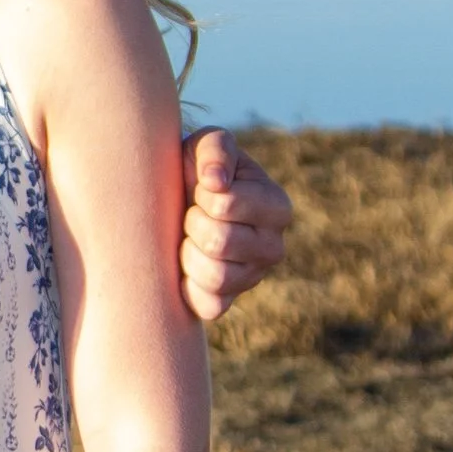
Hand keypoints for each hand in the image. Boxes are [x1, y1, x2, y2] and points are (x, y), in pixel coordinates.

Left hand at [178, 128, 289, 324]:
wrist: (175, 200)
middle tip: (192, 214)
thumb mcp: (206, 145)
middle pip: (219, 242)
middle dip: (192, 223)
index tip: (202, 190)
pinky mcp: (229, 301)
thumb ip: (215, 150)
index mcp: (277, 206)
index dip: (201, 195)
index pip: (225, 205)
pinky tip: (187, 263)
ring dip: (188, 252)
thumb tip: (215, 182)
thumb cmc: (197, 170)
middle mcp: (274, 247)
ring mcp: (253, 277)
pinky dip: (189, 285)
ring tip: (190, 237)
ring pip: (215, 275)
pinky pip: (209, 305)